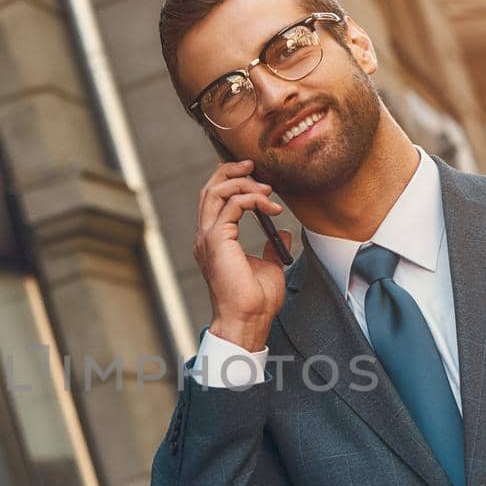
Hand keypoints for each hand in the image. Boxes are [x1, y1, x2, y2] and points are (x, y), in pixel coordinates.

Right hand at [195, 158, 291, 351]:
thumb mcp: (268, 267)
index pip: (213, 200)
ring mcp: (208, 237)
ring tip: (267, 191)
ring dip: (244, 183)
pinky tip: (271, 207)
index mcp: (214, 241)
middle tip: (254, 166)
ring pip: (217, 191)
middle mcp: (206, 236)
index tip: (254, 175)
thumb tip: (279, 233)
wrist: (248, 319)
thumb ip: (269, 248)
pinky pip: (233, 204)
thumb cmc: (255, 301)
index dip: (230, 180)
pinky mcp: (217, 239)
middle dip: (231, 171)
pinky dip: (254, 199)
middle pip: (209, 189)